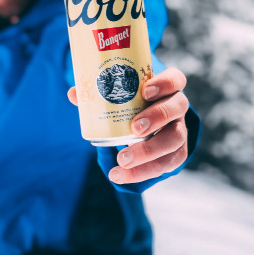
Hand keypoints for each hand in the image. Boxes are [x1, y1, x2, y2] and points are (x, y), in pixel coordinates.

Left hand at [67, 67, 188, 183]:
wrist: (146, 125)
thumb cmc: (131, 103)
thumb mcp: (120, 94)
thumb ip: (99, 91)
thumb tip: (74, 93)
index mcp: (166, 87)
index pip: (175, 79)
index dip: (165, 83)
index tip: (145, 91)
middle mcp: (177, 106)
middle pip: (178, 107)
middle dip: (157, 118)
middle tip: (134, 129)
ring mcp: (179, 129)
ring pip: (175, 139)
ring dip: (149, 152)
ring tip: (122, 159)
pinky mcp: (176, 152)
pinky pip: (168, 163)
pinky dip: (145, 171)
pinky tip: (124, 175)